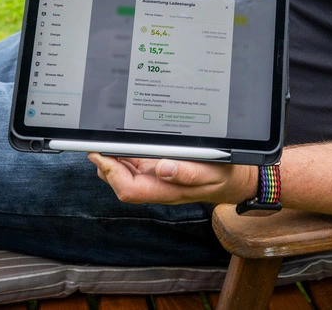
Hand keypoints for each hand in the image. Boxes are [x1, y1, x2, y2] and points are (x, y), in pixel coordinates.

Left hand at [88, 153, 255, 205]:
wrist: (235, 179)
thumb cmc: (224, 176)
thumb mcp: (212, 172)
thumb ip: (188, 173)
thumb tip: (162, 168)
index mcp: (167, 190)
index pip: (129, 189)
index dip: (110, 174)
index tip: (100, 154)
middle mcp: (158, 186)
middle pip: (121, 182)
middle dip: (105, 165)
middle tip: (97, 143)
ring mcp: (157, 178)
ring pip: (125, 174)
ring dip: (113, 159)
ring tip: (105, 140)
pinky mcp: (159, 168)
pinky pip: (135, 164)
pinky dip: (124, 154)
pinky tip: (122, 141)